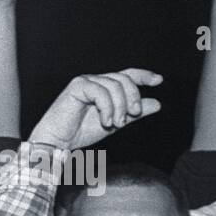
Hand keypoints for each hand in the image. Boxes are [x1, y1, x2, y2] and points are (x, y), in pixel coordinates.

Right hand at [29, 69, 162, 150]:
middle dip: (133, 97)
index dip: (143, 75)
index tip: (158, 81)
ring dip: (119, 106)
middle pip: (124, 79)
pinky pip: (101, 92)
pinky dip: (107, 108)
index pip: (127, 75)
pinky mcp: (77, 87)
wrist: (57, 141)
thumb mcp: (114, 122)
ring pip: (114, 86)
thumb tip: (157, 103)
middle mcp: (95, 80)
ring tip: (115, 124)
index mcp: (103, 87)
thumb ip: (133, 113)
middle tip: (134, 115)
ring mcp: (85, 82)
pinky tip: (105, 121)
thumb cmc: (79, 132)